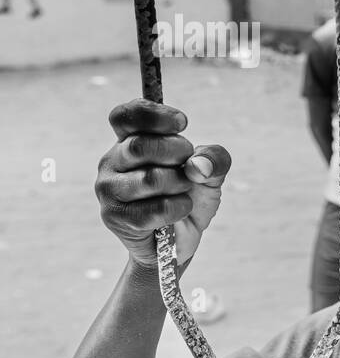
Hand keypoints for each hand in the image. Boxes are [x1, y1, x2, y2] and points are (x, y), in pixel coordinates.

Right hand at [96, 99, 230, 268]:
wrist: (178, 243)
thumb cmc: (189, 198)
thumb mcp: (210, 173)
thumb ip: (214, 158)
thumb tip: (198, 164)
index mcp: (130, 141)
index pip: (126, 116)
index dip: (154, 114)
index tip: (183, 123)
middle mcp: (112, 161)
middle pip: (141, 145)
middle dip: (177, 152)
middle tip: (188, 167)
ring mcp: (108, 189)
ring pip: (150, 178)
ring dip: (179, 185)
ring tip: (182, 192)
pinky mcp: (114, 216)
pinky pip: (154, 209)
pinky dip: (178, 209)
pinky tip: (179, 210)